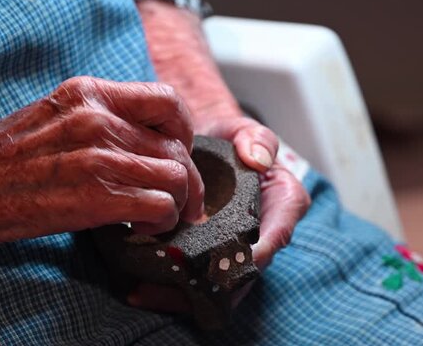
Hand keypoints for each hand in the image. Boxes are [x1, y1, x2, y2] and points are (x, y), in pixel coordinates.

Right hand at [0, 76, 204, 246]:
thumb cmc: (0, 157)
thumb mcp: (53, 117)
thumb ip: (99, 120)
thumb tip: (143, 142)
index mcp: (89, 95)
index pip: (167, 101)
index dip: (184, 131)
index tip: (179, 153)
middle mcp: (98, 120)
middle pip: (177, 147)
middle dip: (187, 179)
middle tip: (183, 200)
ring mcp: (98, 157)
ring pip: (176, 177)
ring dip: (178, 203)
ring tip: (159, 217)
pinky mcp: (95, 197)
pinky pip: (160, 206)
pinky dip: (162, 222)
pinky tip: (142, 229)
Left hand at [128, 116, 309, 311]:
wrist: (203, 141)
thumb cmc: (227, 137)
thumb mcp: (243, 130)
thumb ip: (255, 138)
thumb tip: (259, 160)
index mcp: (282, 205)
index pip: (276, 236)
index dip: (253, 255)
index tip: (225, 264)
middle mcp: (263, 233)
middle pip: (243, 271)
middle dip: (212, 286)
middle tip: (174, 286)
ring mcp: (235, 247)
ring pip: (217, 283)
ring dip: (185, 293)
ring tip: (146, 292)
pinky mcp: (209, 253)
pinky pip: (196, 277)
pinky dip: (171, 287)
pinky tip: (140, 288)